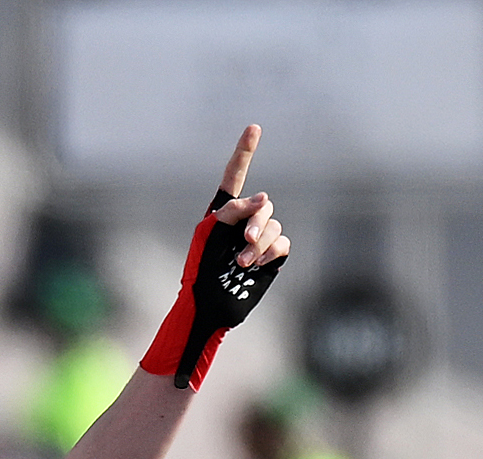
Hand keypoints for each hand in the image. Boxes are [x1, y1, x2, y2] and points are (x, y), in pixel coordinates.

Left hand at [140, 127, 291, 389]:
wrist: (210, 306)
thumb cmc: (200, 271)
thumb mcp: (208, 234)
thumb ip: (231, 211)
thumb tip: (263, 200)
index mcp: (223, 211)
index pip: (236, 174)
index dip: (245, 151)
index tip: (254, 128)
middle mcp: (243, 221)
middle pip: (263, 205)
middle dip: (257, 221)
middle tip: (245, 240)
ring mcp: (259, 239)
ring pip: (274, 227)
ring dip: (260, 244)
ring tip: (242, 263)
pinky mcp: (271, 257)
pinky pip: (282, 244)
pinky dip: (271, 254)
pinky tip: (256, 267)